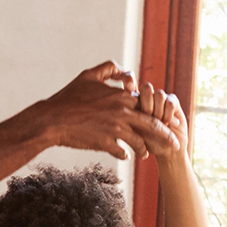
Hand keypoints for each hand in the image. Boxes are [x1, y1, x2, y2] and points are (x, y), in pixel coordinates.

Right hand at [28, 62, 173, 160]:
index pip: (149, 105)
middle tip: (175, 145)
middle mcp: (122, 112)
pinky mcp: (105, 143)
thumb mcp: (89, 76)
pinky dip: (126, 155)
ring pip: (140, 142)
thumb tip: (124, 70)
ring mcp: (114, 129)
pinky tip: (126, 156)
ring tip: (146, 155)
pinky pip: (122, 152)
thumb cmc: (69, 97)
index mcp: (121, 96)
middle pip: (153, 125)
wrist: (52, 119)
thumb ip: (109, 69)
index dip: (159, 113)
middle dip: (166, 136)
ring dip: (145, 149)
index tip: (166, 121)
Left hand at [134, 82, 189, 160]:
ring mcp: (161, 100)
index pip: (131, 85)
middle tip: (148, 117)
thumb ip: (128, 118)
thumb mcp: (133, 132)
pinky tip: (170, 124)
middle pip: (146, 87)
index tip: (129, 87)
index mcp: (134, 102)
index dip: (130, 81)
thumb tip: (122, 105)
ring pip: (159, 94)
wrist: (168, 151)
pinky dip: (169, 114)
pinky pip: (171, 102)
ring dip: (159, 111)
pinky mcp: (173, 102)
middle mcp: (148, 98)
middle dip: (147, 103)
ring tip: (160, 124)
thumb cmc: (148, 144)